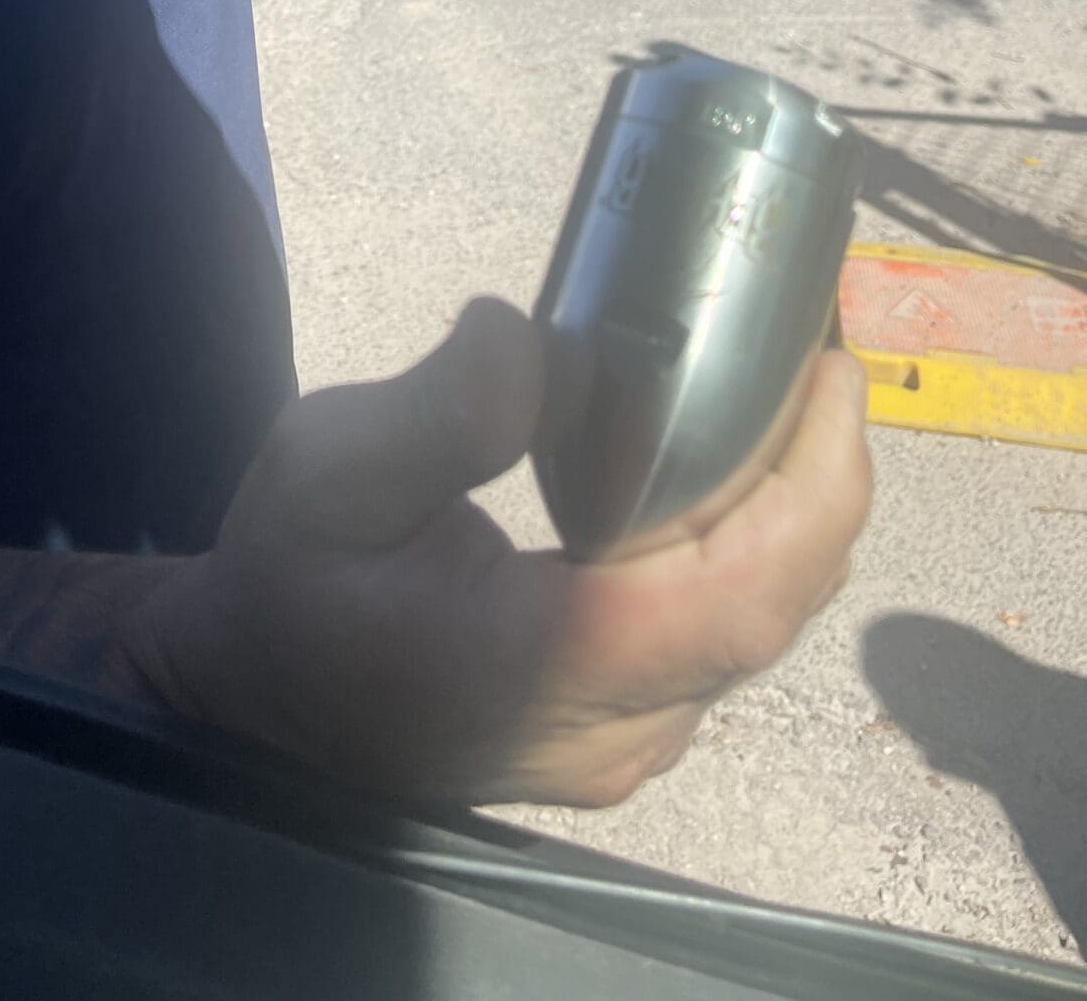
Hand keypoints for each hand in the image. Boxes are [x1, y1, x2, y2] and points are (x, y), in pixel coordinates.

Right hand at [130, 298, 870, 807]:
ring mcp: (627, 743)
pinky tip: (737, 454)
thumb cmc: (289, 583)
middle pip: (770, 607)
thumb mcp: (324, 472)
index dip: (808, 492)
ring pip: (758, 624)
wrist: (258, 699)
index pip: (730, 603)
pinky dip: (754, 539)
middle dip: (821, 473)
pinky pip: (723, 631)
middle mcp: (608, 729)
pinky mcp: (628, 727)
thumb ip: (439, 414)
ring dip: (795, 505)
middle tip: (818, 347)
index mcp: (536, 665)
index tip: (827, 376)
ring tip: (790, 382)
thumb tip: (536, 342)